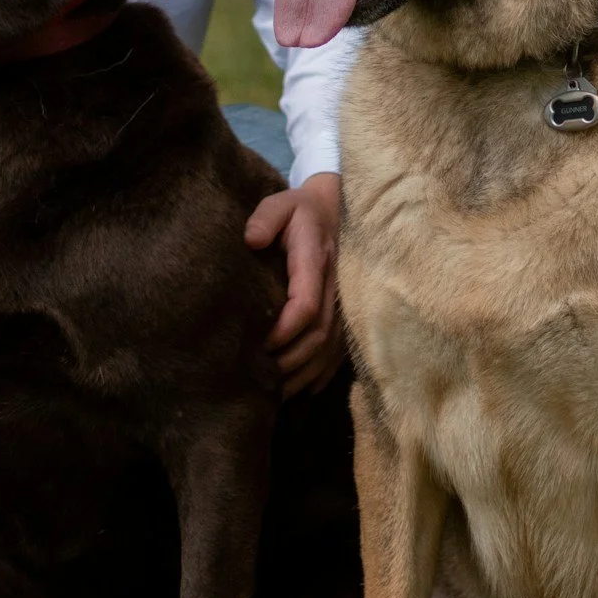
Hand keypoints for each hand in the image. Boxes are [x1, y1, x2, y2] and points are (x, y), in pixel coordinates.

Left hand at [245, 172, 344, 394]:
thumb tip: (250, 240)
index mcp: (316, 261)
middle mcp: (335, 287)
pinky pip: (340, 351)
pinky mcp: (346, 313)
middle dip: (291, 361)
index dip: (284, 329)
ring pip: (330, 348)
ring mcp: (344, 303)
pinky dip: (322, 374)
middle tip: (261, 377)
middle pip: (319, 335)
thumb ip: (265, 218)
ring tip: (277, 394)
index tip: (259, 343)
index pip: (306, 304)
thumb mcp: (280, 203)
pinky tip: (303, 390)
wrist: (335, 210)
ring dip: (305, 374)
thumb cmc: (299, 211)